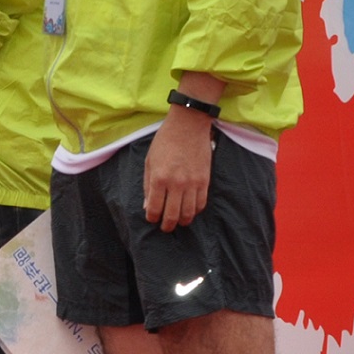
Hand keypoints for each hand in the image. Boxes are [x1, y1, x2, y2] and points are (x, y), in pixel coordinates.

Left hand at [143, 102, 214, 228]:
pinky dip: (195, 211)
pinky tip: (190, 210)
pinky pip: (201, 204)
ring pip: (189, 213)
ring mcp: (193, 183)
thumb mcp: (150, 161)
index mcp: (159, 178)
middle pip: (172, 215)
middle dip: (167, 225)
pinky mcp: (205, 181)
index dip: (152, 218)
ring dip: (182, 221)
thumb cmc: (165, 142)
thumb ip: (148, 186)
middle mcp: (176, 184)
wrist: (188, 126)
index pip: (155, 208)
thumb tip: (148, 207)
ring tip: (178, 221)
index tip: (151, 218)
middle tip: (165, 227)